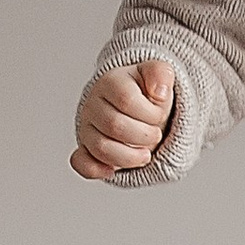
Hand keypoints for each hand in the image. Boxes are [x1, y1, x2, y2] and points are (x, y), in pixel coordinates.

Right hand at [74, 60, 175, 180]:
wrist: (134, 105)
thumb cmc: (145, 92)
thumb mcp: (157, 75)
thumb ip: (162, 74)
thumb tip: (159, 92)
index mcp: (110, 82)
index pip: (127, 100)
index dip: (151, 113)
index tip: (159, 115)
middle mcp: (93, 105)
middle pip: (115, 125)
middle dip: (144, 135)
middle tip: (155, 134)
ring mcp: (87, 128)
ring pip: (101, 148)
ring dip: (130, 157)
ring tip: (145, 154)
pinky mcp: (85, 149)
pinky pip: (81, 163)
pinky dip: (98, 170)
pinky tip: (113, 170)